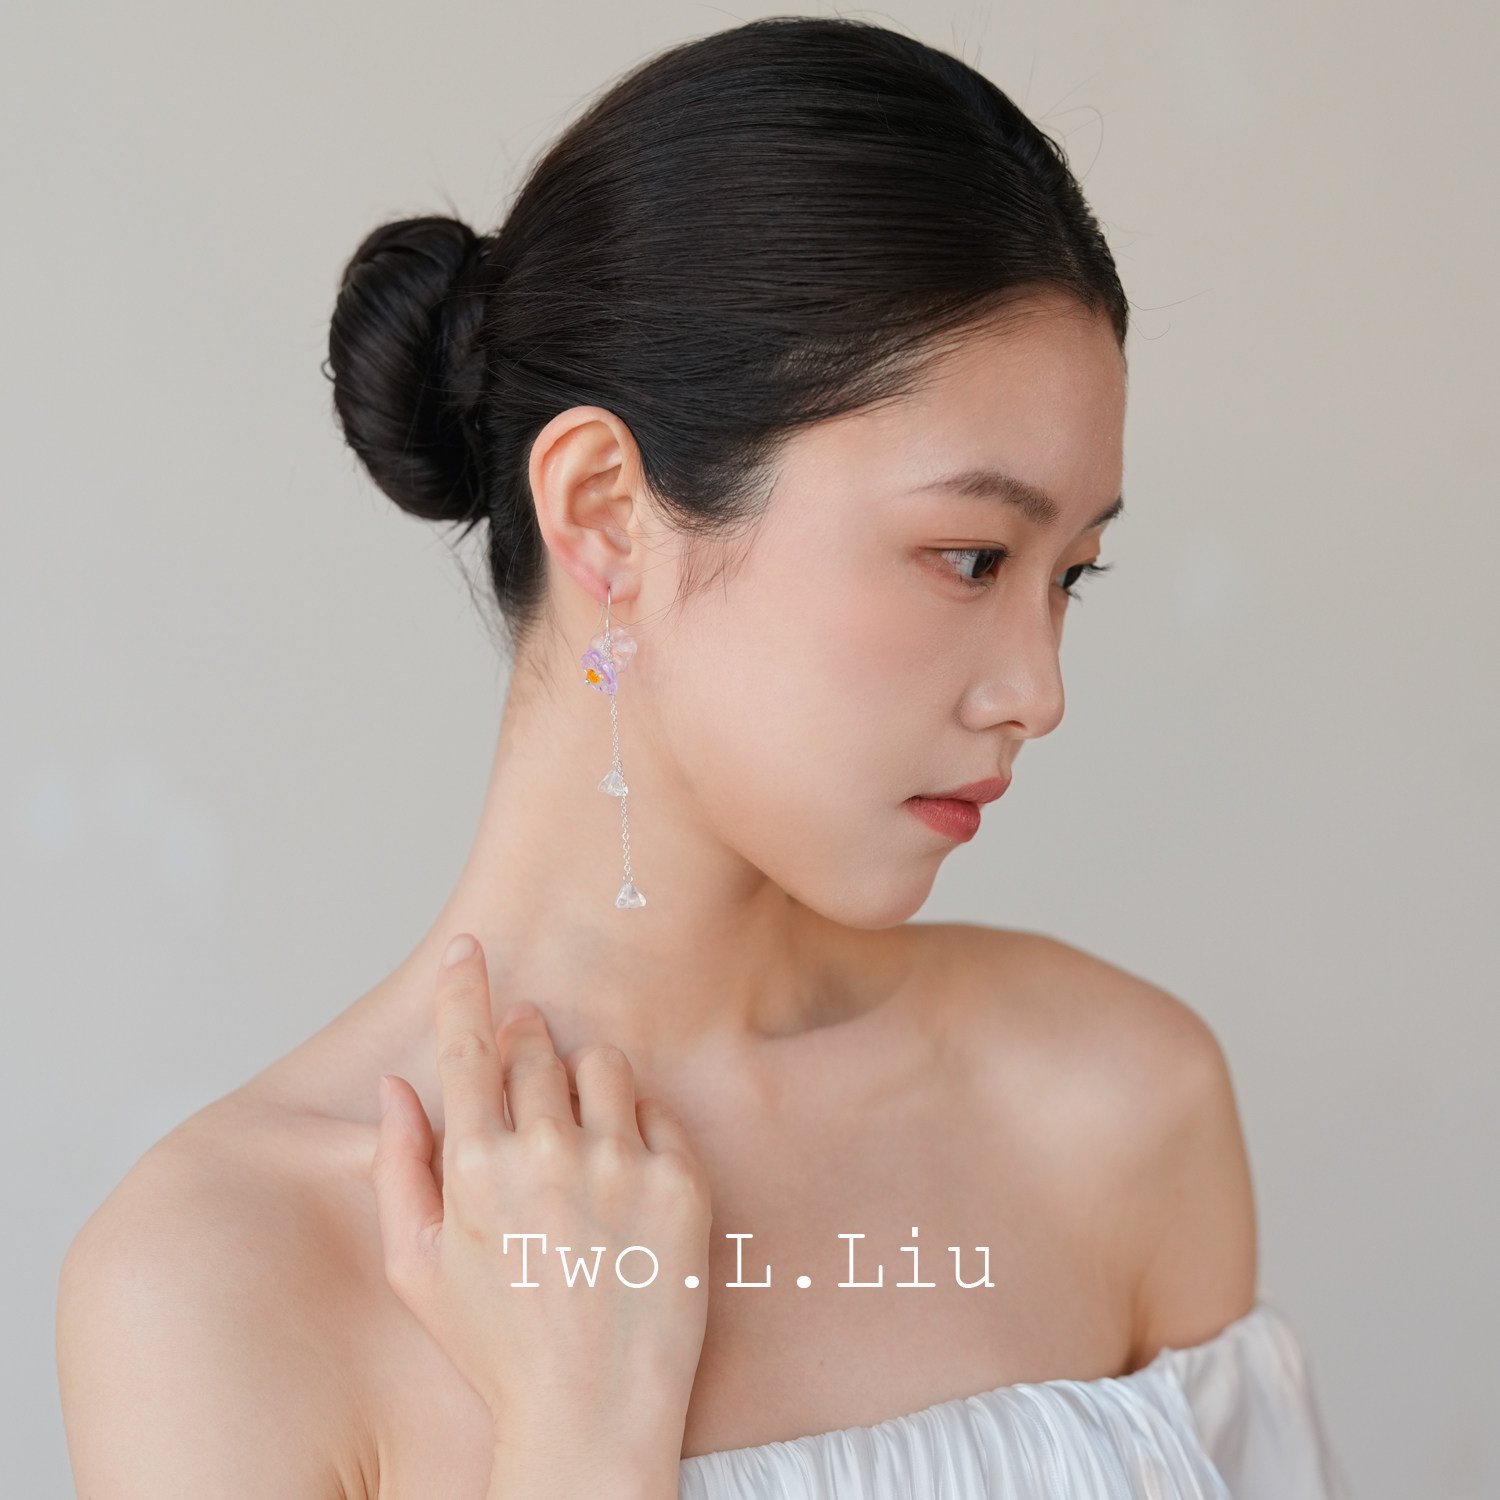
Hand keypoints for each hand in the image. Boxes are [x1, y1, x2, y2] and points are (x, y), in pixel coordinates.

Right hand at [371, 933, 711, 1488]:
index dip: (466, 989)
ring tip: (581, 1142)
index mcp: (475, 1167)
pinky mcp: (680, 1181)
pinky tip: (623, 1183)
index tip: (470, 949)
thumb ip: (397, 1168)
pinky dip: (639, 1129)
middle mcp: (548, 1152)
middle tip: (530, 1083)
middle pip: (536, 1049)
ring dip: (587, 1082)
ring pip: (603, 1063)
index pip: (467, 1047)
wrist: (593, 1411)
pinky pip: (657, 1111)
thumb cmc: (497, 1345)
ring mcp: (619, 1164)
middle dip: (528, 1047)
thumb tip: (394, 1087)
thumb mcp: (416, 1269)